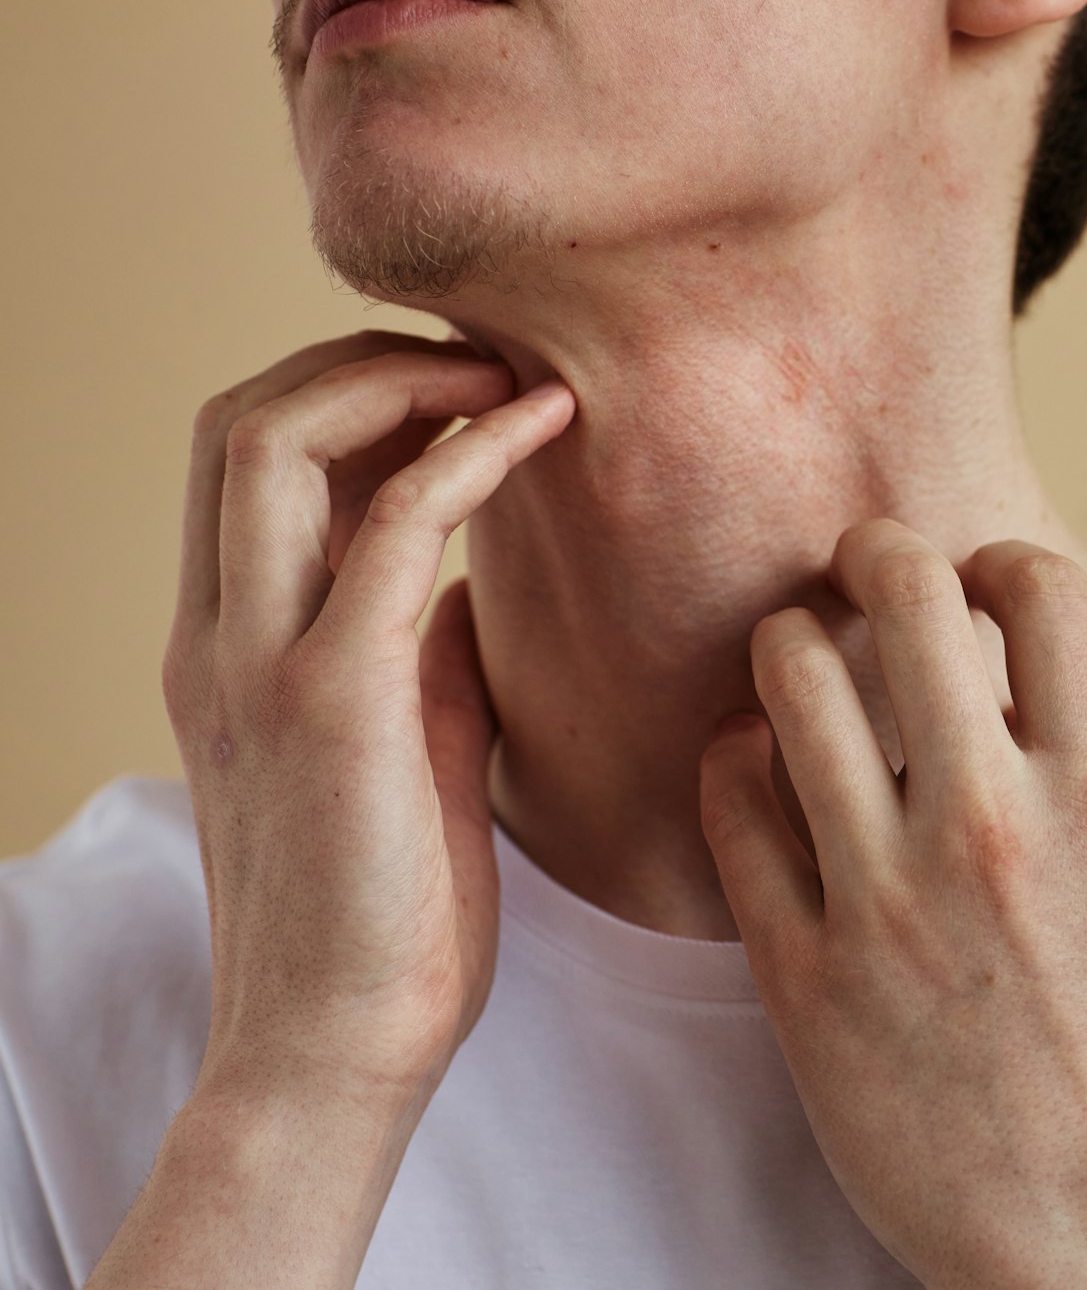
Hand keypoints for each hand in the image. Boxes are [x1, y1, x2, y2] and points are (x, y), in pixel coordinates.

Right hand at [161, 330, 571, 1105]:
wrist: (337, 1051)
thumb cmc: (384, 917)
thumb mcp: (400, 751)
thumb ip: (416, 656)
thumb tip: (468, 585)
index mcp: (225, 649)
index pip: (244, 463)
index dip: (343, 393)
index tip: (456, 389)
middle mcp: (217, 638)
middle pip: (241, 419)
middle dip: (359, 359)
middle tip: (480, 362)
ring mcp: (258, 662)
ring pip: (278, 437)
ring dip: (399, 378)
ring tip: (507, 376)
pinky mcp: (333, 698)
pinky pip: (395, 522)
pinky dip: (471, 449)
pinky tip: (545, 426)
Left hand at [698, 519, 1086, 1287]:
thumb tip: (1028, 694)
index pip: (1038, 586)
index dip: (999, 560)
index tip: (979, 583)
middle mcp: (988, 824)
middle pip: (902, 593)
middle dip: (876, 555)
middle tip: (863, 574)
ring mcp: (884, 895)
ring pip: (791, 681)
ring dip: (789, 648)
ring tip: (799, 668)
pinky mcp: (801, 969)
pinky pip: (729, 805)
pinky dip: (734, 763)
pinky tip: (758, 773)